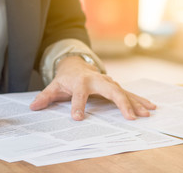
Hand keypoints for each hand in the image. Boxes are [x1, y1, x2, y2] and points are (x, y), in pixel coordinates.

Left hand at [30, 56, 155, 119]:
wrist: (76, 64)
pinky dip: (138, 100)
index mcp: (79, 81)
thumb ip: (44, 97)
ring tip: (146, 113)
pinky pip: (127, 93)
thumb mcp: (53, 86)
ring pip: (123, 90)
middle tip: (129, 116)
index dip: (77, 105)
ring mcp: (106, 81)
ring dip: (135, 102)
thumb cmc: (65, 78)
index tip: (77, 118)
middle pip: (109, 89)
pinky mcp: (113, 85)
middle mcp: (95, 80)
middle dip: (120, 101)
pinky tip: (150, 107)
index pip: (78, 94)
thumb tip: (32, 107)